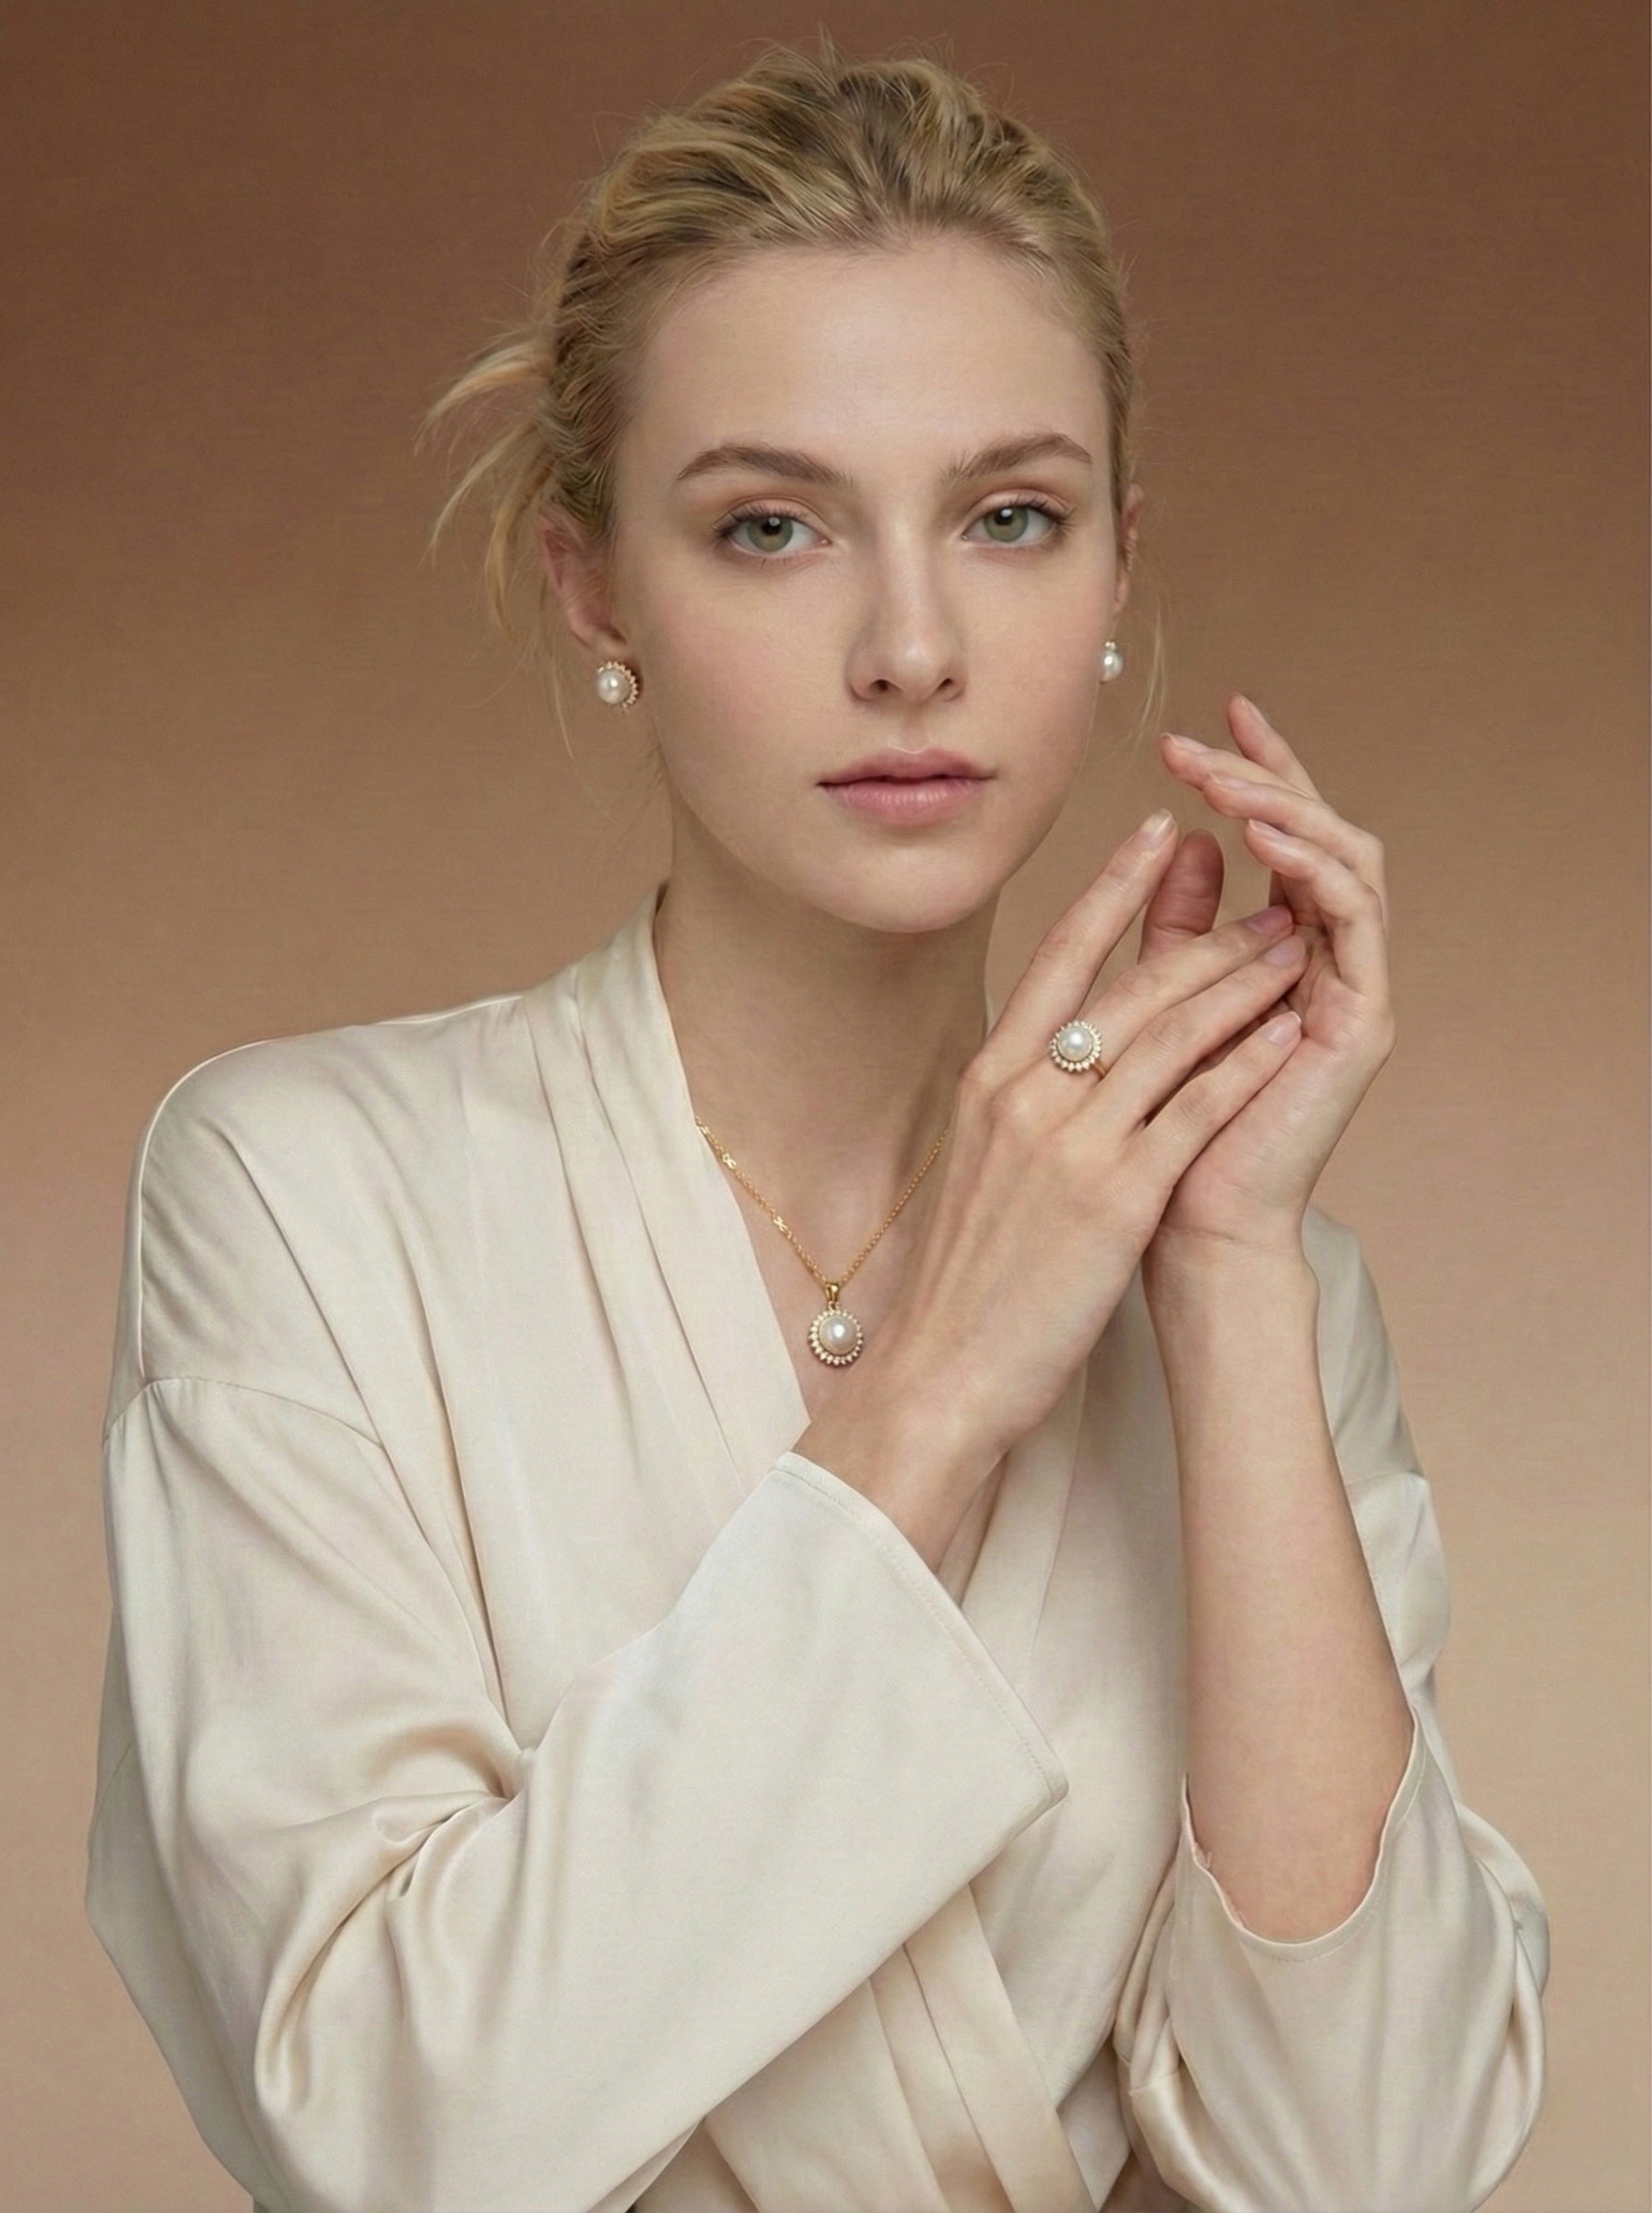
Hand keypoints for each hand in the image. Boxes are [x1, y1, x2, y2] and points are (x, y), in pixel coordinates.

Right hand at [850, 806, 1309, 1480]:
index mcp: (990, 1080)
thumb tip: (1053, 1051)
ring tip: (1294, 945)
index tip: (1154, 833)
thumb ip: (1015, 1097)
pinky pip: (1195, 1109)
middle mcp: (1026, 1094)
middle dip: (1205, 934)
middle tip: (1263, 895)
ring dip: (1241, 984)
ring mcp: (1071, 1142)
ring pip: (1170, 1036)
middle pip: (1128, 987)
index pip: (1057, 959)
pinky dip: (1246, 1063)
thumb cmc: (965, 1275)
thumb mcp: (976, 1162)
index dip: (1111, 890)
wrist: (944, 1366)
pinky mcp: (1116, 1197)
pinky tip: (1289, 1031)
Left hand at [1140, 693, 1396, 1269]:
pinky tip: (1261, 839)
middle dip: (1264, 779)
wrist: (1184, 1226)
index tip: (1209, 718)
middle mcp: (1328, 962)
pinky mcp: (1362, 1021)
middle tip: (1202, 740)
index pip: (1283, 838)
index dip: (1255, 775)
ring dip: (1286, 811)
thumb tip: (1174, 837)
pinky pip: (1353, 921)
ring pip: (1347, 862)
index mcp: (1284, 952)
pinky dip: (1311, 870)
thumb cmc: (1160, 1126)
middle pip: (1321, 835)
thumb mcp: (1157, 1002)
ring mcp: (1352, 988)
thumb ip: (1173, 926)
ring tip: (1226, 782)